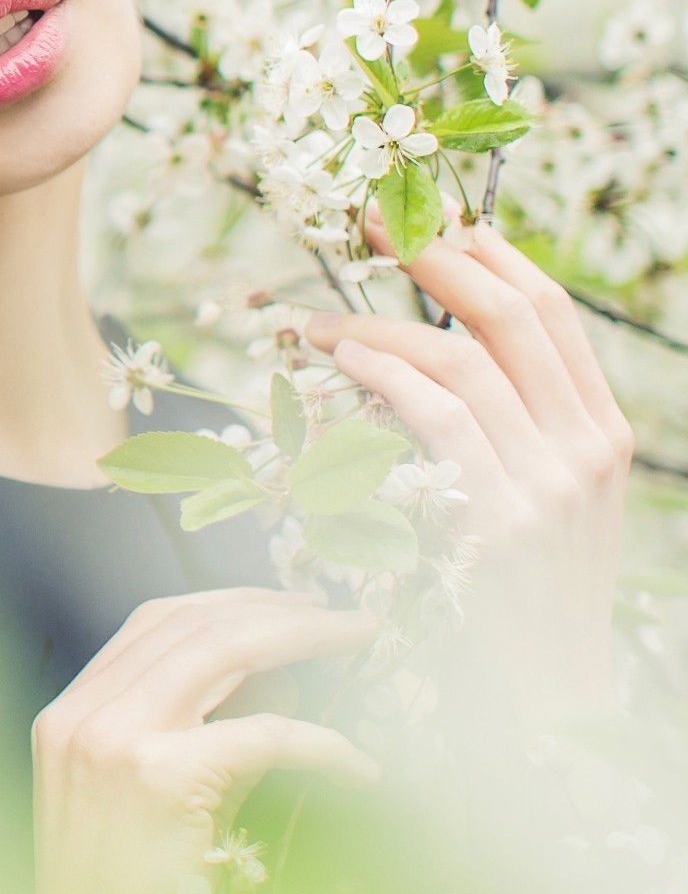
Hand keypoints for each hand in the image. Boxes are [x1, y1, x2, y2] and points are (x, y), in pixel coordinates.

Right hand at [33, 588, 377, 893]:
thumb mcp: (155, 796)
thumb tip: (283, 682)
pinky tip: (359, 765)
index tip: (285, 604)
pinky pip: (263, 735)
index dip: (228, 602)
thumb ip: (209, 733)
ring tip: (352, 639)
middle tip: (338, 615)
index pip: (154, 623)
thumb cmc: (127, 883)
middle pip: (192, 624)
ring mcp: (115, 739)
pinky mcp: (159, 775)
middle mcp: (84, 714)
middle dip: (274, 609)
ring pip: (223, 652)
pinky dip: (323, 745)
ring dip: (301, 637)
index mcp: (70, 712)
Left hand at [303, 212, 632, 716]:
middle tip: (364, 227)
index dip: (485, 250)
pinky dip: (384, 374)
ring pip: (463, 358)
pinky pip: (439, 417)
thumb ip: (506, 426)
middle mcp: (586, 445)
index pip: (550, 310)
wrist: (546, 700)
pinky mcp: (502, 518)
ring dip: (379, 324)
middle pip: (512, 312)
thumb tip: (430, 349)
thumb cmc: (518, 594)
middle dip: (434, 255)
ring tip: (316, 319)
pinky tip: (340, 359)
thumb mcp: (537, 499)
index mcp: (600, 430)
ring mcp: (549, 481)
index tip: (423, 215)